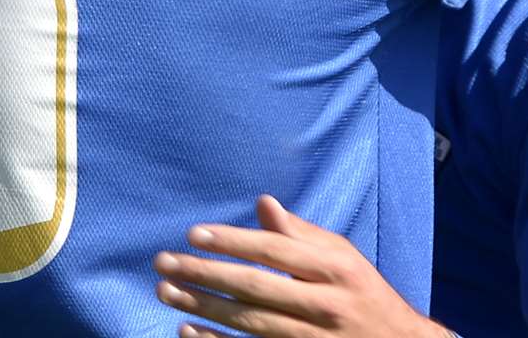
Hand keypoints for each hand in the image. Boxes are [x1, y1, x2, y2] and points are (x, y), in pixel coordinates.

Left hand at [152, 195, 449, 337]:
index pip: (275, 250)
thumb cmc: (364, 295)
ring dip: (203, 308)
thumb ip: (302, 234)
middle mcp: (325, 304)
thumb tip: (263, 203)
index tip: (193, 234)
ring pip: (250, 323)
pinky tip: (187, 332)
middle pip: (256, 287)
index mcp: (335, 269)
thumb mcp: (343, 258)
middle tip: (163, 263)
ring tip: (166, 292)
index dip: (233, 241)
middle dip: (205, 274)